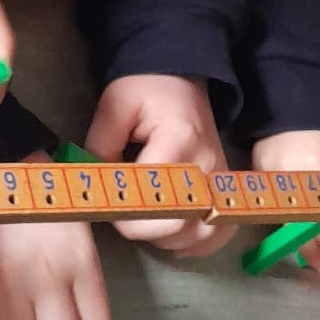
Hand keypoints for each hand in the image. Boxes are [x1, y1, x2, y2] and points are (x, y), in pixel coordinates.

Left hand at [87, 74, 234, 255]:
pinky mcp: (225, 188)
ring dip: (165, 238)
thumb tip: (95, 189)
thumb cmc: (145, 88)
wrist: (179, 78)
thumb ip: (100, 148)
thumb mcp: (114, 106)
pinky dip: (195, 241)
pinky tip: (171, 234)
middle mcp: (207, 166)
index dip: (124, 214)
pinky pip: (217, 231)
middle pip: (177, 226)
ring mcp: (221, 180)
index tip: (107, 204)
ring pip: (198, 235)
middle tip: (121, 212)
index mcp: (179, 141)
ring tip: (144, 219)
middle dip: (141, 230)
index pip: (153, 199)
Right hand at [251, 131, 319, 277]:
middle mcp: (289, 183)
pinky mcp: (257, 176)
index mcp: (316, 177)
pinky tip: (292, 232)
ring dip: (297, 240)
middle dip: (312, 252)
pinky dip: (283, 220)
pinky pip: (271, 205)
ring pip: (282, 220)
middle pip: (299, 227)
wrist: (293, 105)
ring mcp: (269, 180)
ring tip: (307, 259)